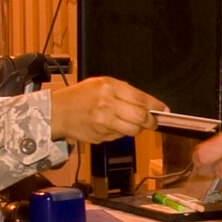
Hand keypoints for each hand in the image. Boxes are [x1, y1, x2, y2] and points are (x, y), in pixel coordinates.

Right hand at [48, 77, 165, 143]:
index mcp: (108, 87)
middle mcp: (106, 104)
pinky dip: (120, 133)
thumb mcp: (101, 84)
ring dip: (137, 129)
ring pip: (133, 130)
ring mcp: (103, 122)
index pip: (140, 98)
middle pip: (140, 116)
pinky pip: (119, 137)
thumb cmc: (80, 97)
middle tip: (152, 122)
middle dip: (150, 121)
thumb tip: (148, 104)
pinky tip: (111, 126)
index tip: (164, 110)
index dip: (155, 105)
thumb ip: (124, 93)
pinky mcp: (100, 135)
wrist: (57, 112)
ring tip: (130, 123)